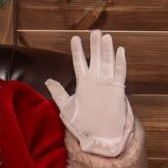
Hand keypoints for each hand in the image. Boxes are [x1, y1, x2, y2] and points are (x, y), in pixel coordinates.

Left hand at [44, 29, 132, 155]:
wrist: (98, 136)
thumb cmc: (82, 124)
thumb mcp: (66, 107)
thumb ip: (58, 93)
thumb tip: (48, 80)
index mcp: (83, 82)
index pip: (79, 62)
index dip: (77, 50)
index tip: (75, 38)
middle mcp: (95, 80)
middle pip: (95, 57)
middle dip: (94, 44)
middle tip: (94, 31)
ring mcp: (107, 83)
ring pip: (107, 62)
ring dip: (106, 49)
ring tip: (105, 36)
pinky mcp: (117, 89)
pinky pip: (120, 73)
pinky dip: (120, 62)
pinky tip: (120, 51)